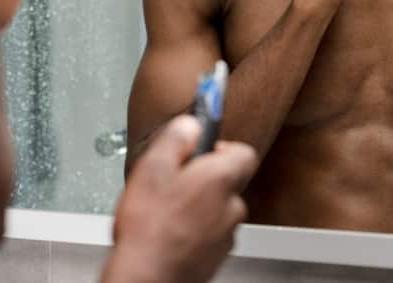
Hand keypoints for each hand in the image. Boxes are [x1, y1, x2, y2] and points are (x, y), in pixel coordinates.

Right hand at [103, 115, 256, 282]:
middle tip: (173, 180)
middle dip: (202, 178)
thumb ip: (176, 138)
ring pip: (217, 208)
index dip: (221, 145)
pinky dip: (194, 228)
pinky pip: (209, 232)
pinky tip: (167, 230)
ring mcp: (226, 235)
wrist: (148, 278)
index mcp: (221, 179)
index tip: (200, 146)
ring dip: (197, 205)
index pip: (244, 151)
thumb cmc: (150, 229)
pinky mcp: (216, 256)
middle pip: (226, 181)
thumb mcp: (153, 167)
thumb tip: (191, 124)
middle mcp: (231, 207)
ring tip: (165, 209)